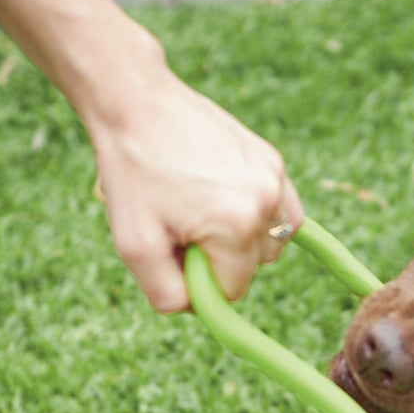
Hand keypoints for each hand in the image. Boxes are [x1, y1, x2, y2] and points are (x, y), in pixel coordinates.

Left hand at [86, 56, 304, 309]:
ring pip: (274, 241)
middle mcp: (265, 200)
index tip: (174, 251)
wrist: (137, 103)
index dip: (201, 280)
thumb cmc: (132, 173)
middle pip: (256, 266)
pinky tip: (224, 199)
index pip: (233, 289)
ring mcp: (274, 177)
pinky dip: (258, 215)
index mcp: (234, 225)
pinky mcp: (273, 160)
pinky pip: (281, 209)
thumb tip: (200, 309)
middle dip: (222, 258)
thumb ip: (168, 294)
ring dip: (244, 239)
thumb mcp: (134, 245)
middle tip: (181, 226)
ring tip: (202, 210)